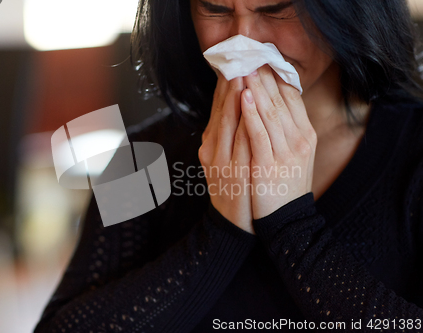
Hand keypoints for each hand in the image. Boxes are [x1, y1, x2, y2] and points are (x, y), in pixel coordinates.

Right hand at [199, 73, 254, 233]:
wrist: (234, 224)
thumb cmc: (235, 188)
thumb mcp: (226, 159)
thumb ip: (230, 135)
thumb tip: (243, 107)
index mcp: (210, 145)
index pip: (217, 108)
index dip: (225, 85)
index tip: (236, 63)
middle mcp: (211, 149)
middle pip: (220, 111)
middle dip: (230, 84)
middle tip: (240, 59)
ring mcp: (221, 161)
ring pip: (227, 122)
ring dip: (235, 98)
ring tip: (243, 74)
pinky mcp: (233, 172)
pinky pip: (239, 142)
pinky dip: (244, 122)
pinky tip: (250, 107)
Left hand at [241, 65, 316, 219]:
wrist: (285, 220)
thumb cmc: (284, 184)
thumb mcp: (292, 154)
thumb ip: (285, 129)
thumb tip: (272, 102)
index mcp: (304, 135)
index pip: (292, 98)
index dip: (277, 77)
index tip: (263, 59)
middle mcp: (299, 140)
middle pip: (281, 101)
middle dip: (264, 77)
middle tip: (251, 56)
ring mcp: (285, 153)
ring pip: (271, 113)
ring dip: (257, 88)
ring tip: (246, 68)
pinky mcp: (268, 165)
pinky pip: (259, 134)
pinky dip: (252, 113)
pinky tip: (244, 96)